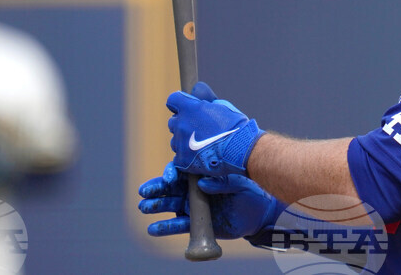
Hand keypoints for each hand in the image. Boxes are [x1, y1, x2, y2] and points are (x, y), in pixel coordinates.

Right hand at [138, 161, 283, 239]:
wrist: (257, 214)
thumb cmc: (248, 192)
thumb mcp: (238, 184)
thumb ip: (222, 183)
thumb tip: (203, 184)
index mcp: (202, 175)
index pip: (182, 171)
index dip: (171, 173)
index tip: (168, 179)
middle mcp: (193, 190)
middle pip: (171, 188)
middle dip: (156, 189)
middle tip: (144, 192)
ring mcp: (193, 206)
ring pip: (170, 205)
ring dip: (156, 206)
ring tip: (144, 207)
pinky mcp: (195, 224)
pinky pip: (178, 226)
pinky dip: (165, 227)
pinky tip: (152, 229)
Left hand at [166, 81, 264, 176]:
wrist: (242, 149)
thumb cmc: (234, 126)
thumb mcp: (221, 105)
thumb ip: (205, 97)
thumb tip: (195, 88)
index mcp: (190, 108)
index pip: (173, 100)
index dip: (180, 104)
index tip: (186, 108)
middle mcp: (181, 124)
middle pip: (173, 122)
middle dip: (183, 123)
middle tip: (199, 129)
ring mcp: (180, 143)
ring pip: (175, 140)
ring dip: (184, 141)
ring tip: (202, 144)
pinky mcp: (182, 160)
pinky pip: (178, 156)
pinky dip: (187, 156)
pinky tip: (200, 155)